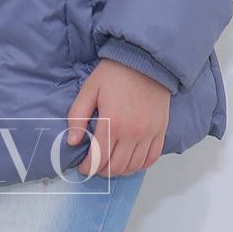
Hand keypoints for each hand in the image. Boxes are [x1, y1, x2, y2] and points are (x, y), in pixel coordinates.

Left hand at [66, 57, 170, 176]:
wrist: (145, 60)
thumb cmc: (114, 73)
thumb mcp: (89, 90)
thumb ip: (77, 117)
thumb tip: (72, 141)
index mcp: (112, 123)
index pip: (98, 158)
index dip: (88, 167)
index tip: (83, 167)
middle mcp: (132, 133)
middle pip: (115, 167)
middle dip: (101, 171)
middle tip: (95, 166)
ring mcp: (149, 134)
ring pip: (133, 166)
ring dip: (120, 171)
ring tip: (110, 165)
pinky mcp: (161, 131)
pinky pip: (152, 158)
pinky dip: (140, 165)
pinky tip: (130, 162)